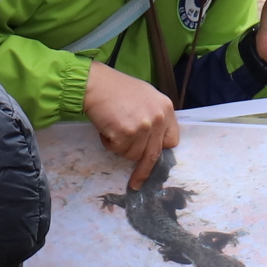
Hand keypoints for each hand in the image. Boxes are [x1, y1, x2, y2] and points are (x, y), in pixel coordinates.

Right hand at [84, 61, 179, 188]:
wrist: (95, 84)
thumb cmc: (116, 88)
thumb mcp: (146, 96)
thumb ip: (154, 116)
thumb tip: (153, 139)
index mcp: (166, 109)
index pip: (171, 140)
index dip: (158, 148)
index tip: (150, 155)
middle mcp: (158, 118)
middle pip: (153, 154)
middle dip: (143, 171)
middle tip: (136, 183)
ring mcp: (143, 127)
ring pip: (133, 155)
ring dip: (120, 147)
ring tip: (112, 128)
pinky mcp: (126, 133)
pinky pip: (118, 150)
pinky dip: (109, 144)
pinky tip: (106, 128)